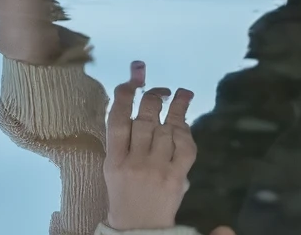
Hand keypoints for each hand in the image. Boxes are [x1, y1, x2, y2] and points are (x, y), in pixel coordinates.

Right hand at [103, 61, 196, 230]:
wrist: (139, 230)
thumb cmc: (125, 196)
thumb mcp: (114, 169)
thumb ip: (124, 140)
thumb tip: (139, 101)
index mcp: (114, 161)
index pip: (116, 120)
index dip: (124, 95)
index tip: (133, 80)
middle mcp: (134, 163)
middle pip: (144, 119)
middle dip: (153, 98)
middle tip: (160, 92)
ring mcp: (155, 170)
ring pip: (166, 129)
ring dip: (174, 110)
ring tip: (180, 94)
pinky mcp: (175, 178)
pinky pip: (184, 146)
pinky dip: (186, 132)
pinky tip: (184, 123)